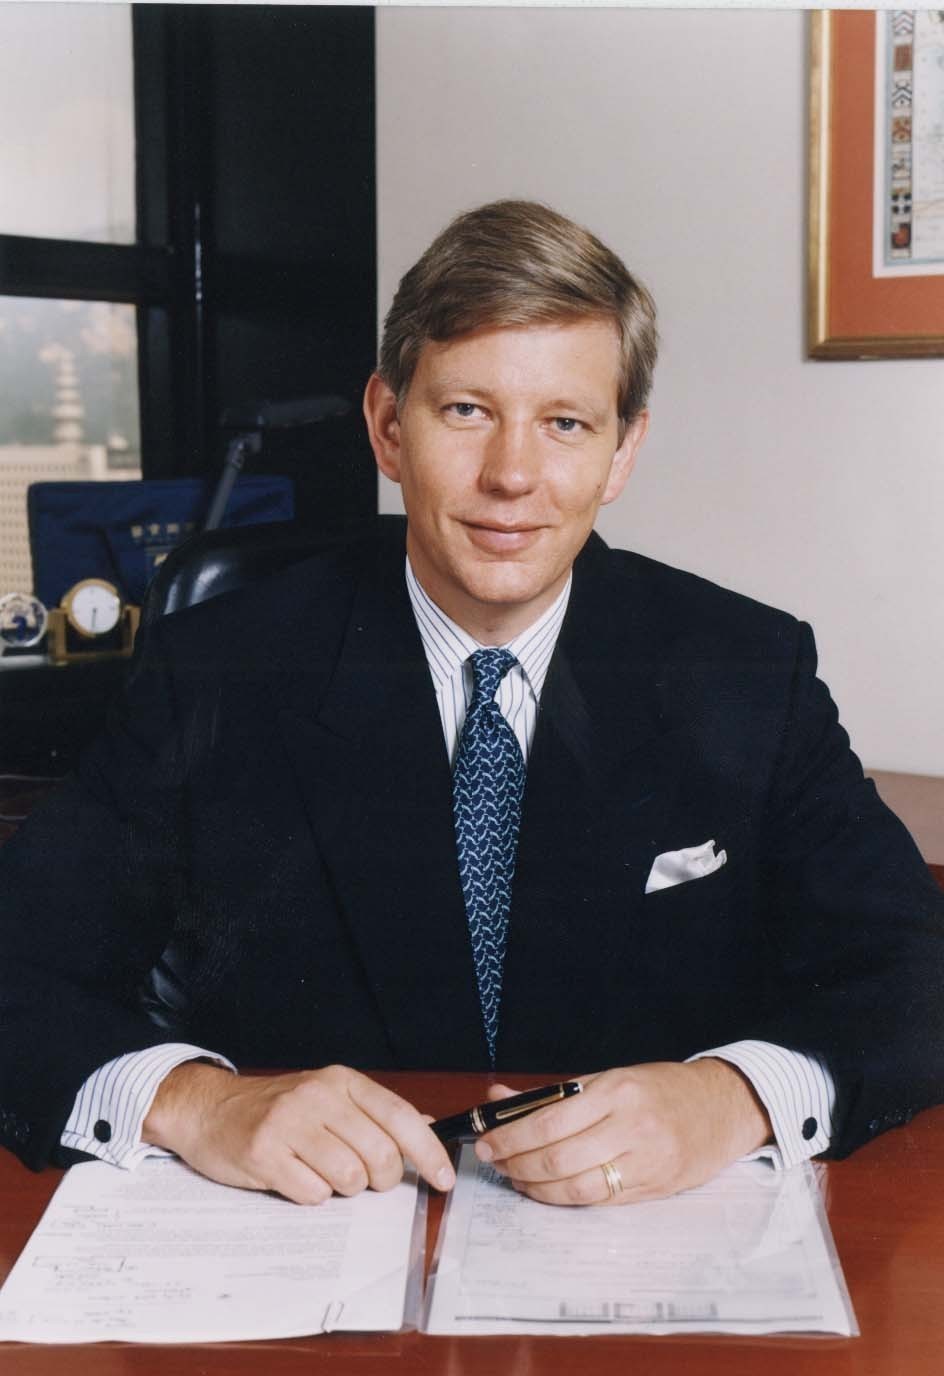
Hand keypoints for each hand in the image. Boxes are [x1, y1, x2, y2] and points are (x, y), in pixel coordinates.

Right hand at [143, 1062, 455, 1204]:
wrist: (211, 1109)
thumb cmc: (279, 1108)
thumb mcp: (331, 1096)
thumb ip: (378, 1112)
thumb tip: (429, 1126)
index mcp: (342, 1081)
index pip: (401, 1116)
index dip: (429, 1153)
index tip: (445, 1179)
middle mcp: (318, 1096)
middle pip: (380, 1154)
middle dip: (382, 1179)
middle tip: (368, 1180)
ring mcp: (289, 1123)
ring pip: (349, 1177)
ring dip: (345, 1189)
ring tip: (325, 1174)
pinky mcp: (263, 1153)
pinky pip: (312, 1193)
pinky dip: (313, 1196)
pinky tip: (297, 1177)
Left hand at [474, 1060, 771, 1205]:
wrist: (721, 1107)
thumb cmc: (660, 1089)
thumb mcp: (608, 1078)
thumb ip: (553, 1094)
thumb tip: (498, 1098)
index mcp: (616, 1090)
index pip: (549, 1121)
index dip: (510, 1138)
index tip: (487, 1141)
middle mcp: (630, 1127)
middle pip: (557, 1158)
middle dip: (515, 1164)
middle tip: (494, 1161)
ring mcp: (644, 1162)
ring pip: (574, 1187)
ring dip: (535, 1186)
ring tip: (516, 1176)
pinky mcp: (653, 1189)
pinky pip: (597, 1200)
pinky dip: (563, 1198)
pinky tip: (546, 1189)